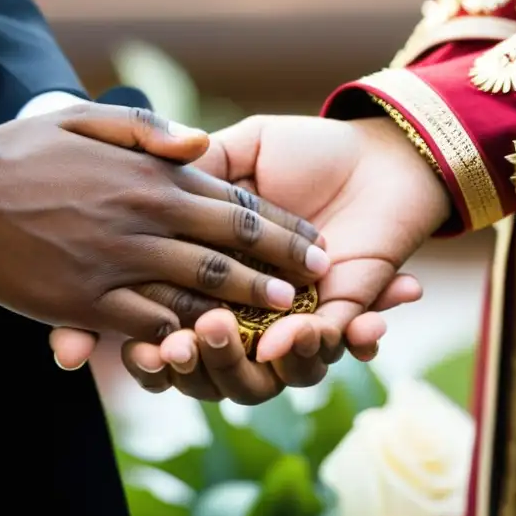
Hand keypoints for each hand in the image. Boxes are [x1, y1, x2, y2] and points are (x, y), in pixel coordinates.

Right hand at [0, 104, 330, 341]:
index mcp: (148, 179)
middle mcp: (142, 221)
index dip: (280, 226)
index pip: (232, 203)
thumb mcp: (88, 120)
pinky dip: (183, 335)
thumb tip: (202, 144)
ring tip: (289, 315)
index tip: (315, 242)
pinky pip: (147, 324)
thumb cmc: (21, 152)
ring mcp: (116, 264)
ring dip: (247, 304)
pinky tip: (213, 344)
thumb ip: (149, 131)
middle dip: (281, 266)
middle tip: (319, 282)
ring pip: (199, 289)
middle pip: (229, 248)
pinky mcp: (87, 302)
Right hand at [53, 114, 451, 399]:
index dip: (155, 342)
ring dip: (271, 358)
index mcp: (219, 274)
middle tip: (187, 350)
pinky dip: (333, 342)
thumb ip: (200, 172)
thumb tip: (138, 190)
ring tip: (268, 341)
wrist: (376, 152)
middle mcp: (255, 308)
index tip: (139, 348)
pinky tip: (327, 331)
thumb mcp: (241, 150)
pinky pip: (337, 342)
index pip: (175, 323)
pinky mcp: (346, 311)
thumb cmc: (305, 149)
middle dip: (205, 361)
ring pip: (276, 367)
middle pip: (217, 363)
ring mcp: (300, 316)